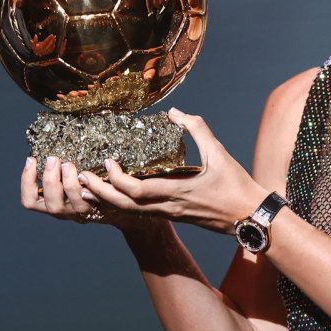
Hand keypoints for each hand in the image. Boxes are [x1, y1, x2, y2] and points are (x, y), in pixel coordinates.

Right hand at [19, 155, 155, 231]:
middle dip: (50, 182)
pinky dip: (103, 181)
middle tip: (54, 159)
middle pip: (52, 207)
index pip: (31, 202)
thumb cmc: (97, 182)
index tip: (32, 160)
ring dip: (71, 184)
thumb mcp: (75, 175)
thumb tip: (55, 128)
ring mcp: (90, 212)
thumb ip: (63, 163)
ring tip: (71, 164)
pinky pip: (105, 199)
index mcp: (57, 202)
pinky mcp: (111, 208)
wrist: (130, 205)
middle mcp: (70, 212)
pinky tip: (108, 163)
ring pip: (76, 206)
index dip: (27, 183)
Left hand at [77, 108, 264, 233]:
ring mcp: (169, 214)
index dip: (117, 179)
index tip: (107, 162)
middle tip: (80, 178)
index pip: (137, 191)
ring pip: (130, 212)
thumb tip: (174, 112)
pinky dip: (122, 203)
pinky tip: (113, 193)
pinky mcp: (172, 215)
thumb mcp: (219, 153)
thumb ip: (197, 129)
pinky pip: (140, 212)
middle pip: (125, 206)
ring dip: (107, 200)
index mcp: (177, 192)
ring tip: (88, 187)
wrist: (250, 218)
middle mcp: (168, 207)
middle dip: (100, 193)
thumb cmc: (237, 187)